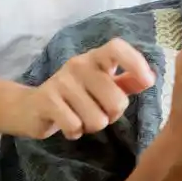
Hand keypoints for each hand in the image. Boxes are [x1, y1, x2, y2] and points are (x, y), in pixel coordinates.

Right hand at [15, 38, 155, 139]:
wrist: (30, 107)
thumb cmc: (75, 96)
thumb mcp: (100, 85)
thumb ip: (125, 82)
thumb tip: (150, 78)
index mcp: (95, 58)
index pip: (117, 48)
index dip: (135, 62)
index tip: (148, 81)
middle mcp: (79, 64)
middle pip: (116, 100)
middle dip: (111, 116)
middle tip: (97, 113)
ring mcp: (62, 81)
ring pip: (97, 119)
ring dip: (90, 126)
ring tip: (79, 118)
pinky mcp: (47, 100)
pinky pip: (75, 126)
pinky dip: (74, 132)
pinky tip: (66, 125)